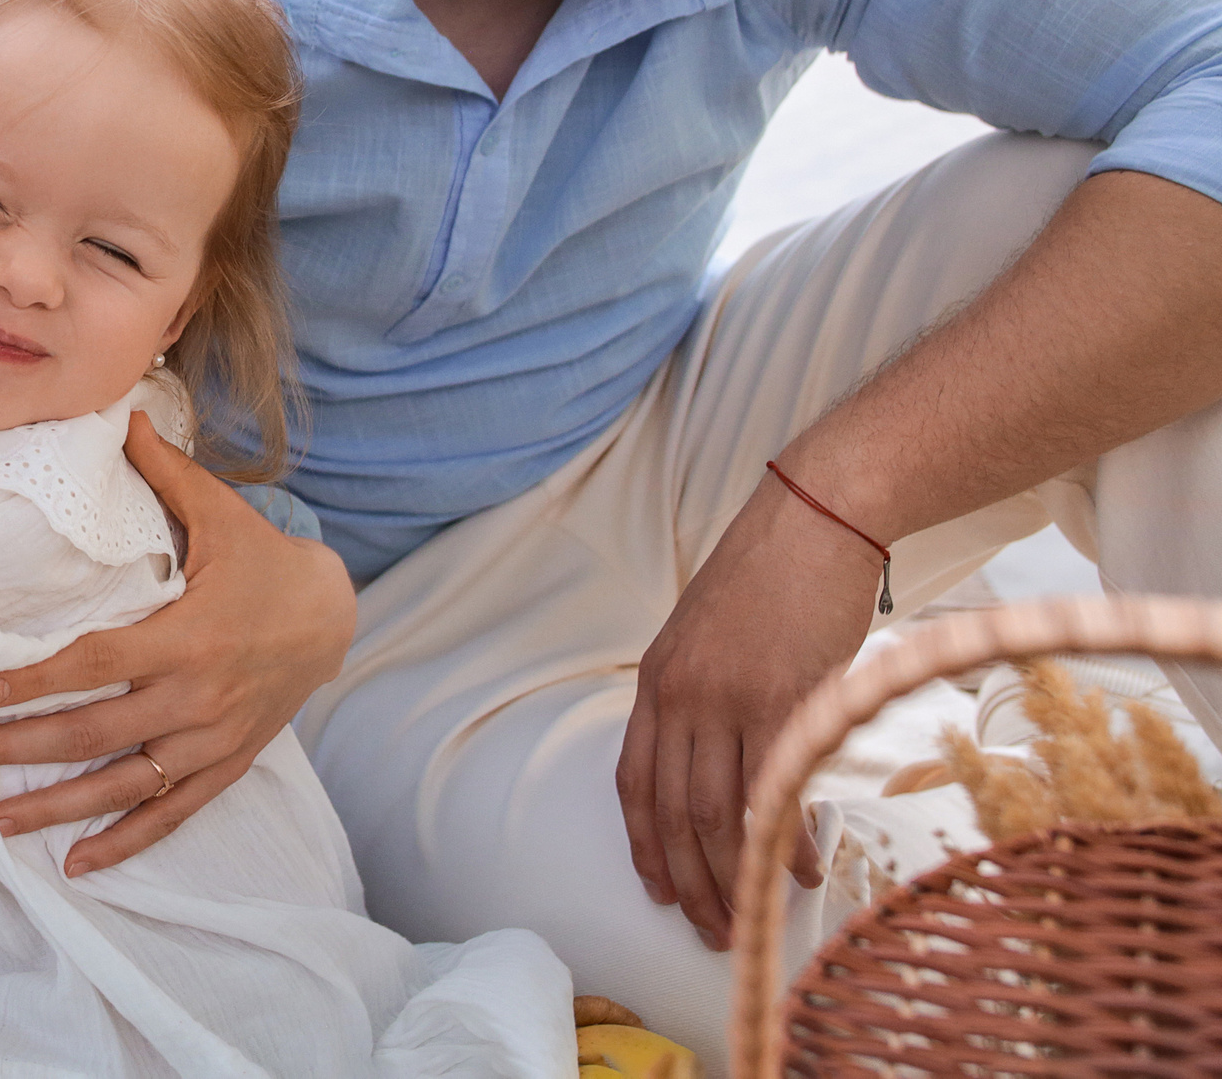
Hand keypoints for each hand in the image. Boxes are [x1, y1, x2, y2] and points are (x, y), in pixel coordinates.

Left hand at [0, 412, 357, 875]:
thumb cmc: (262, 560)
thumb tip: (120, 412)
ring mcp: (211, 740)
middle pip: (93, 734)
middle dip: (16, 748)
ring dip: (58, 807)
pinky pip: (172, 814)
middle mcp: (196, 698)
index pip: (97, 665)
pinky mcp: (224, 765)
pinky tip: (79, 864)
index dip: (36, 682)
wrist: (332, 618)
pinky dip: (126, 841)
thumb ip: (163, 470)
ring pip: (124, 785)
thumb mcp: (218, 512)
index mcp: (187, 636)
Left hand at [615, 476, 875, 948]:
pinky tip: (795, 869)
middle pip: (674, 810)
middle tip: (710, 928)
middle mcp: (683, 694)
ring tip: (752, 914)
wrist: (813, 522)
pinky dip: (783, 838)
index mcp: (657, 680)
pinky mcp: (785, 697)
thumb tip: (714, 763)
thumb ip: (698, 695)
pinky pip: (777, 786)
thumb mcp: (704, 634)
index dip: (644, 842)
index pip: (635, 780)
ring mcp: (732, 698)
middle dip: (689, 878)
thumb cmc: (767, 578)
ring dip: (734, 873)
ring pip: (720, 811)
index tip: (657, 887)